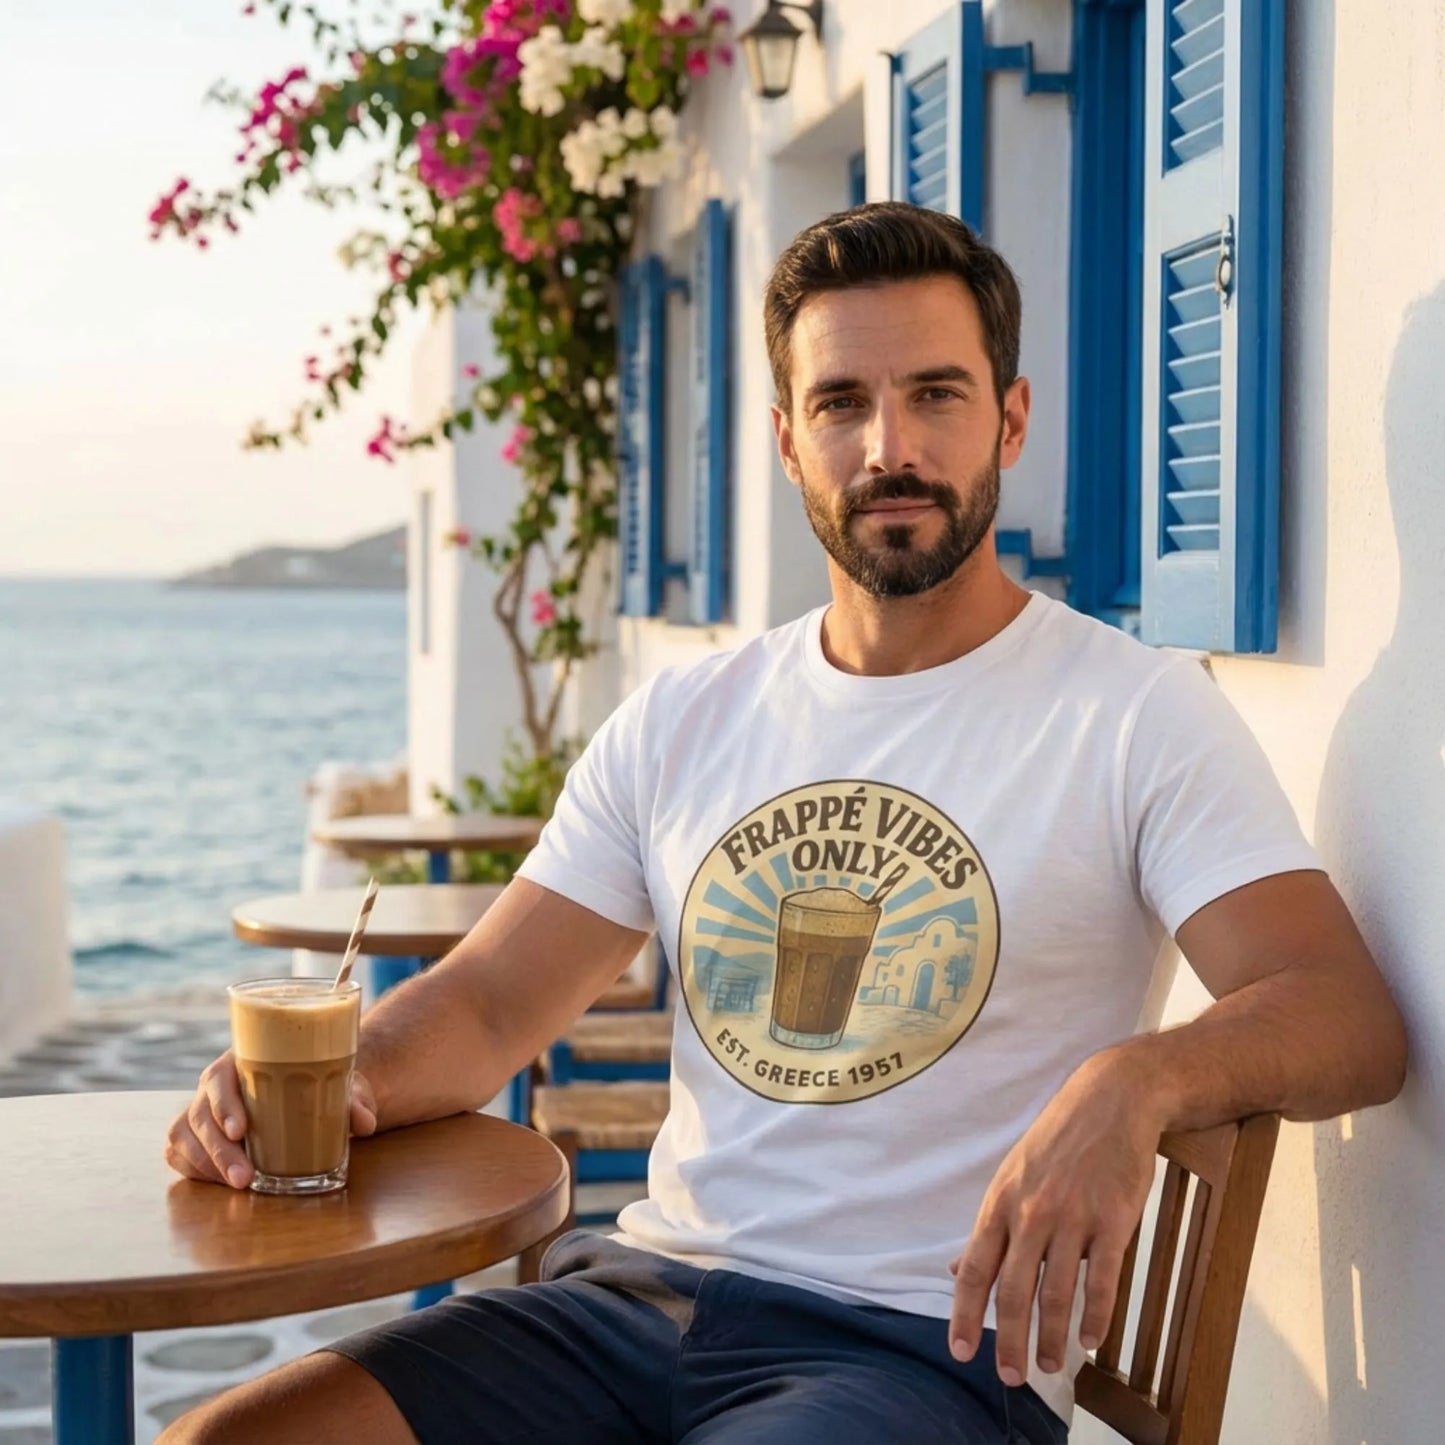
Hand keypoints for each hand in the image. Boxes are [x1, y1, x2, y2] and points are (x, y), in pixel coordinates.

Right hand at [164, 1051, 379, 1188]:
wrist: (308, 1084)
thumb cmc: (320, 1080)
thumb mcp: (339, 1083)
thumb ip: (353, 1100)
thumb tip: (366, 1123)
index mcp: (243, 1059)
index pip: (220, 1078)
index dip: (224, 1104)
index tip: (242, 1130)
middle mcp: (216, 1083)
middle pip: (200, 1113)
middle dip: (219, 1150)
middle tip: (245, 1178)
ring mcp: (201, 1107)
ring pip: (184, 1134)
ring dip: (207, 1164)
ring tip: (239, 1185)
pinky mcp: (194, 1132)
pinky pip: (179, 1151)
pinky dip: (195, 1169)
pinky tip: (220, 1182)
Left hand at [948, 1049, 1160, 1386]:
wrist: (1110, 1100)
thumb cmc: (1057, 1142)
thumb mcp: (1011, 1176)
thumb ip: (989, 1229)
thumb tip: (954, 1271)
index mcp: (1000, 1202)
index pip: (974, 1268)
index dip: (964, 1313)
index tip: (960, 1351)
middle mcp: (1031, 1212)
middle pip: (1014, 1290)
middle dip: (1009, 1340)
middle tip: (1011, 1378)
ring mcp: (1073, 1216)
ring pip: (1057, 1292)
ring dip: (1051, 1338)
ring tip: (1048, 1366)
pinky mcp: (1114, 1219)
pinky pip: (1103, 1279)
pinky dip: (1095, 1315)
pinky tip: (1090, 1340)